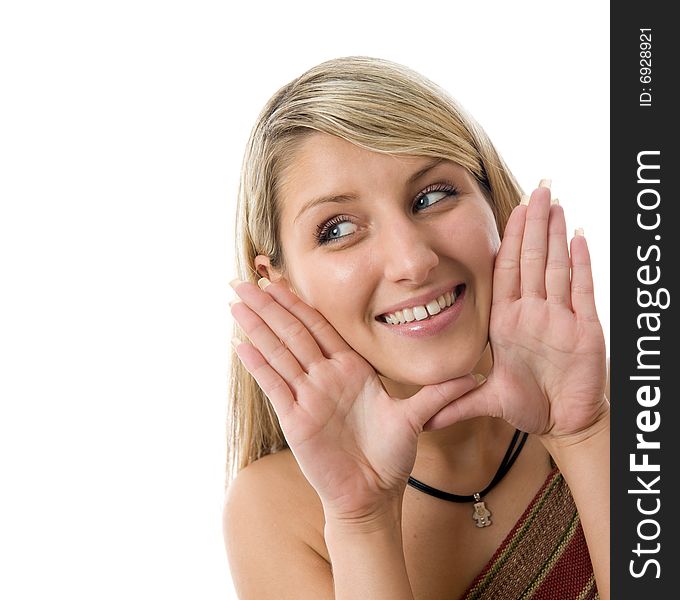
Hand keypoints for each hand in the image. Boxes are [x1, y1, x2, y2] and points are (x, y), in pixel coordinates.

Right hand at [230, 278, 478, 521]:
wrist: (373, 494)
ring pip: (278, 352)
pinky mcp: (296, 419)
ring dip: (257, 325)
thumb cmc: (390, 457)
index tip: (280, 278)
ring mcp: (308, 396)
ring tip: (235, 300)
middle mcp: (324, 377)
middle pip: (292, 331)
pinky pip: (275, 386)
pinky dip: (257, 365)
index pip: (319, 326)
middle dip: (268, 305)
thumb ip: (437, 394)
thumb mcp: (414, 418)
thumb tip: (475, 375)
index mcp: (349, 369)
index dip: (299, 302)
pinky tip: (240, 343)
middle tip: (243, 279)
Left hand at [425, 184, 607, 439]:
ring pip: (557, 267)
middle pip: (533, 259)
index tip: (510, 210)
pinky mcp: (585, 330)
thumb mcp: (486, 400)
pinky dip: (581, 265)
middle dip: (534, 224)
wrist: (564, 422)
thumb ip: (456, 403)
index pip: (507, 271)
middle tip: (538, 187)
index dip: (509, 240)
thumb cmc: (528, 405)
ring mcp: (560, 318)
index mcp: (508, 321)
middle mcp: (533, 313)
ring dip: (555, 234)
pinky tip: (578, 237)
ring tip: (554, 201)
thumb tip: (420, 421)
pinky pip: (582, 291)